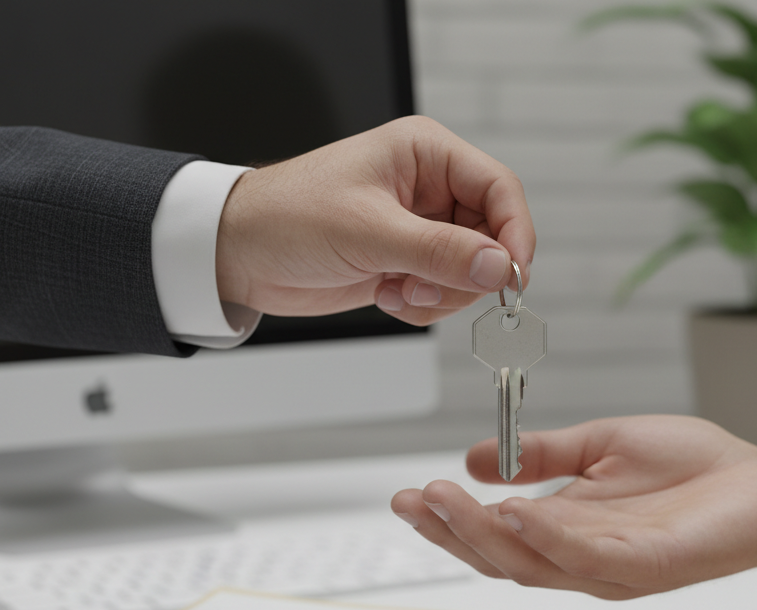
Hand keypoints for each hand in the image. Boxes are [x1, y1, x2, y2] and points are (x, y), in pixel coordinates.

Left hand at [214, 116, 534, 325]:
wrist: (240, 255)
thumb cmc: (288, 217)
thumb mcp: (369, 232)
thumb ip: (440, 252)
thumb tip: (499, 267)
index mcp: (426, 154)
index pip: (499, 190)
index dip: (515, 234)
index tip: (513, 277)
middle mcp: (429, 189)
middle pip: (490, 239)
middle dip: (467, 275)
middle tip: (431, 289)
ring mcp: (419, 230)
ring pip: (470, 274)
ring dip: (440, 295)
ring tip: (398, 290)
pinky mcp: (407, 264)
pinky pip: (442, 295)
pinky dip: (420, 306)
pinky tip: (385, 294)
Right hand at [390, 415, 756, 598]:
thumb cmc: (693, 469)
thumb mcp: (601, 445)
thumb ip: (542, 455)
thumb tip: (477, 457)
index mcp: (568, 529)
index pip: (495, 536)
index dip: (448, 520)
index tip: (408, 495)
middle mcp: (582, 557)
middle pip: (501, 559)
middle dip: (450, 531)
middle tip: (414, 500)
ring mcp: (613, 568)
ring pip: (532, 565)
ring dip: (483, 535)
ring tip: (444, 500)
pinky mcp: (648, 565)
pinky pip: (588, 558)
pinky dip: (548, 538)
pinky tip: (515, 510)